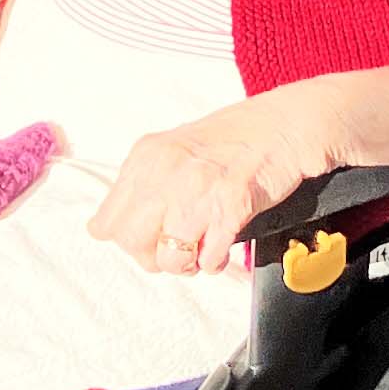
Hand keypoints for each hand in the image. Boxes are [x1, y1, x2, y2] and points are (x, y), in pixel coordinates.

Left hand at [91, 86, 341, 274]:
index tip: (146, 238)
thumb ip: (144, 185)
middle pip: (131, 244)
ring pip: (168, 259)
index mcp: (146, 157)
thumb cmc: (231, 139)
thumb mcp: (172, 151)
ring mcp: (197, 191)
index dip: (126, 239)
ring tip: (200, 250)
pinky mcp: (230, 208)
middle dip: (152, 258)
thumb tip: (111, 229)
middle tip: (173, 250)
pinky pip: (208, 260)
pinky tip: (223, 245)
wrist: (282, 125)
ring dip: (185, 264)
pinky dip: (214, 261)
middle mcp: (165, 172)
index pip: (106, 223)